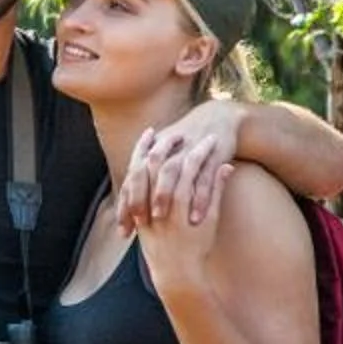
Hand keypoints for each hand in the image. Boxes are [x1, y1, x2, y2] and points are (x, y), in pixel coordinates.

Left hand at [116, 103, 237, 234]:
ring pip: (171, 172)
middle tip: (138, 221)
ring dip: (163, 193)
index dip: (125, 201)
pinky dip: (199, 197)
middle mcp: (167, 147)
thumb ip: (149, 169)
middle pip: (146, 171)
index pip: (132, 177)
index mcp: (153, 149)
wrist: (219, 115)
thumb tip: (126, 194)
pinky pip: (203, 177)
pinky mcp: (211, 155)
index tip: (123, 228)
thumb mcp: (167, 150)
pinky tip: (196, 217)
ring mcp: (189, 150)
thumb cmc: (189, 140)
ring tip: (160, 217)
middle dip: (139, 196)